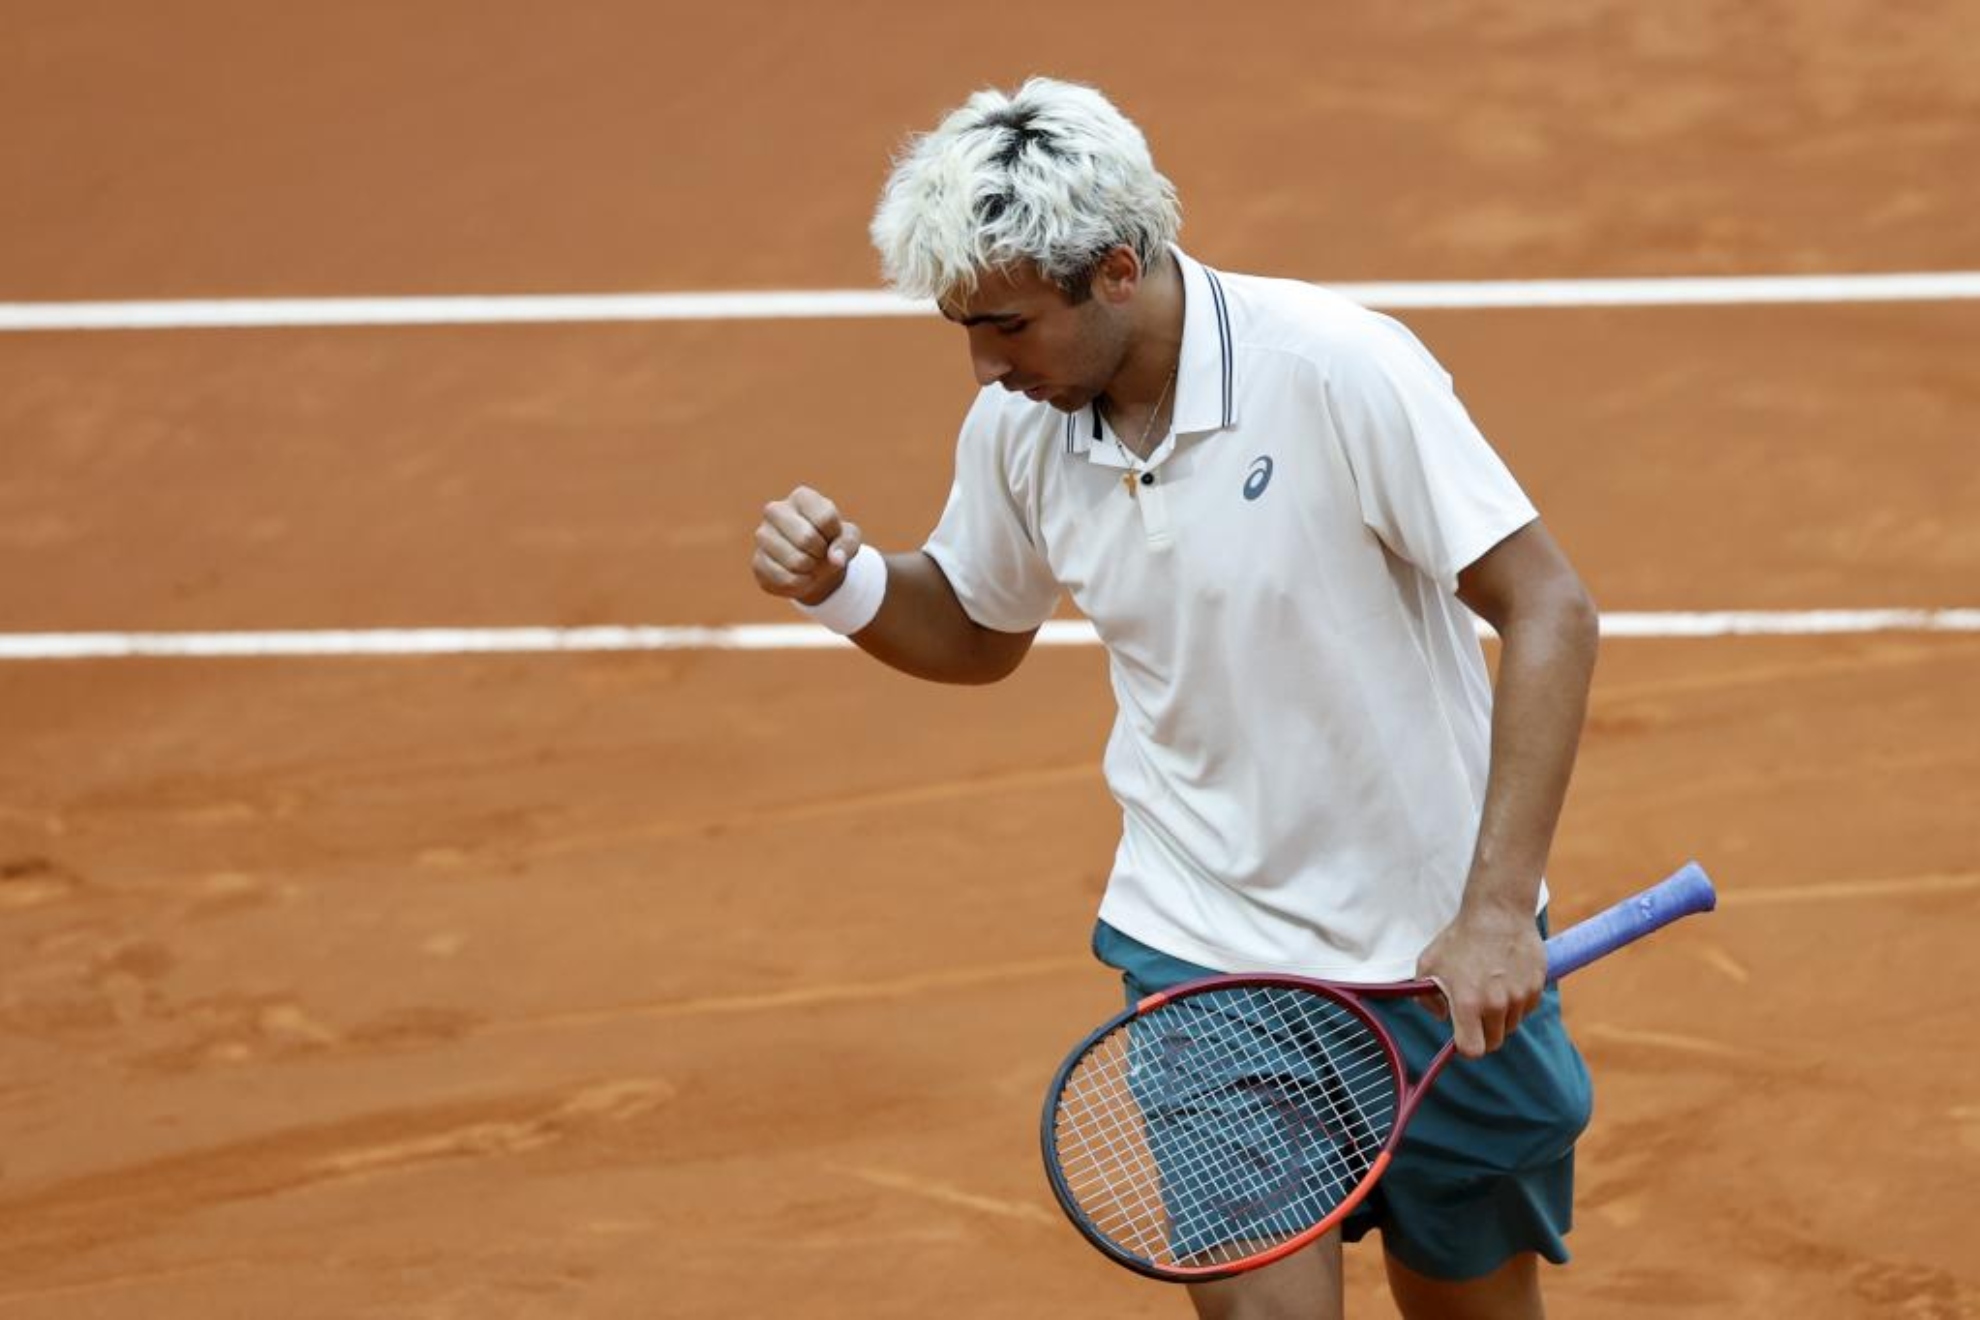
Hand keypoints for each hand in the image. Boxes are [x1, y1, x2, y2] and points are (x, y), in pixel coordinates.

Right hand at [752, 486, 862, 605]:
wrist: (813, 564)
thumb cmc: (831, 543)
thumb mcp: (848, 538)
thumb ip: (848, 543)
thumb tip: (835, 559)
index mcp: (801, 497)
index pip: (825, 518)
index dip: (834, 536)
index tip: (831, 538)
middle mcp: (776, 510)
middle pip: (806, 538)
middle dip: (820, 554)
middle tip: (819, 554)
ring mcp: (762, 535)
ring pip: (795, 561)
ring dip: (811, 570)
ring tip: (810, 564)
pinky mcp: (757, 562)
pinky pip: (784, 579)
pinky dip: (800, 584)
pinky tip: (800, 577)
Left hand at [1415, 901, 1545, 1058]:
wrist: (1498, 911)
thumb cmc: (1459, 938)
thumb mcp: (1428, 964)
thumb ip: (1426, 997)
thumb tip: (1441, 1016)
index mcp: (1468, 1003)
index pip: (1472, 1050)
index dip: (1466, 1048)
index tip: (1462, 1037)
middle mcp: (1496, 1004)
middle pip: (1494, 1042)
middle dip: (1483, 1033)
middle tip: (1475, 1012)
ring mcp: (1519, 996)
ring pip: (1511, 1025)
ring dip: (1501, 1016)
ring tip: (1490, 987)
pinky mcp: (1536, 987)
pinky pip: (1525, 1008)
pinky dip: (1517, 1001)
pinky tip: (1506, 978)